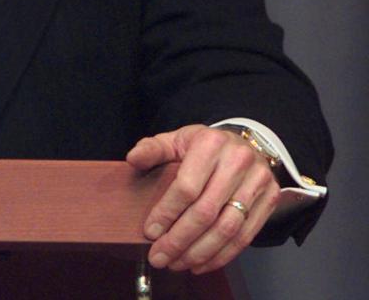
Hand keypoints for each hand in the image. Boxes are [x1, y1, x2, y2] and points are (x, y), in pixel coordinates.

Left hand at [126, 124, 279, 273]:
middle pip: (206, 212)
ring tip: (177, 263)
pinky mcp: (270, 200)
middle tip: (160, 257)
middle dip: (180, 240)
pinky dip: (222, 255)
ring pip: (227, 228)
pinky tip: (201, 264)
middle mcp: (238, 161)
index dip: (167, 213)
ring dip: (200, 253)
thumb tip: (132, 159)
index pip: (187, 187)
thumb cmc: (202, 145)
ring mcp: (258, 181)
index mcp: (210, 143)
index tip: (150, 232)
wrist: (243, 143)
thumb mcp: (175, 139)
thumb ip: (152, 149)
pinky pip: (245, 236)